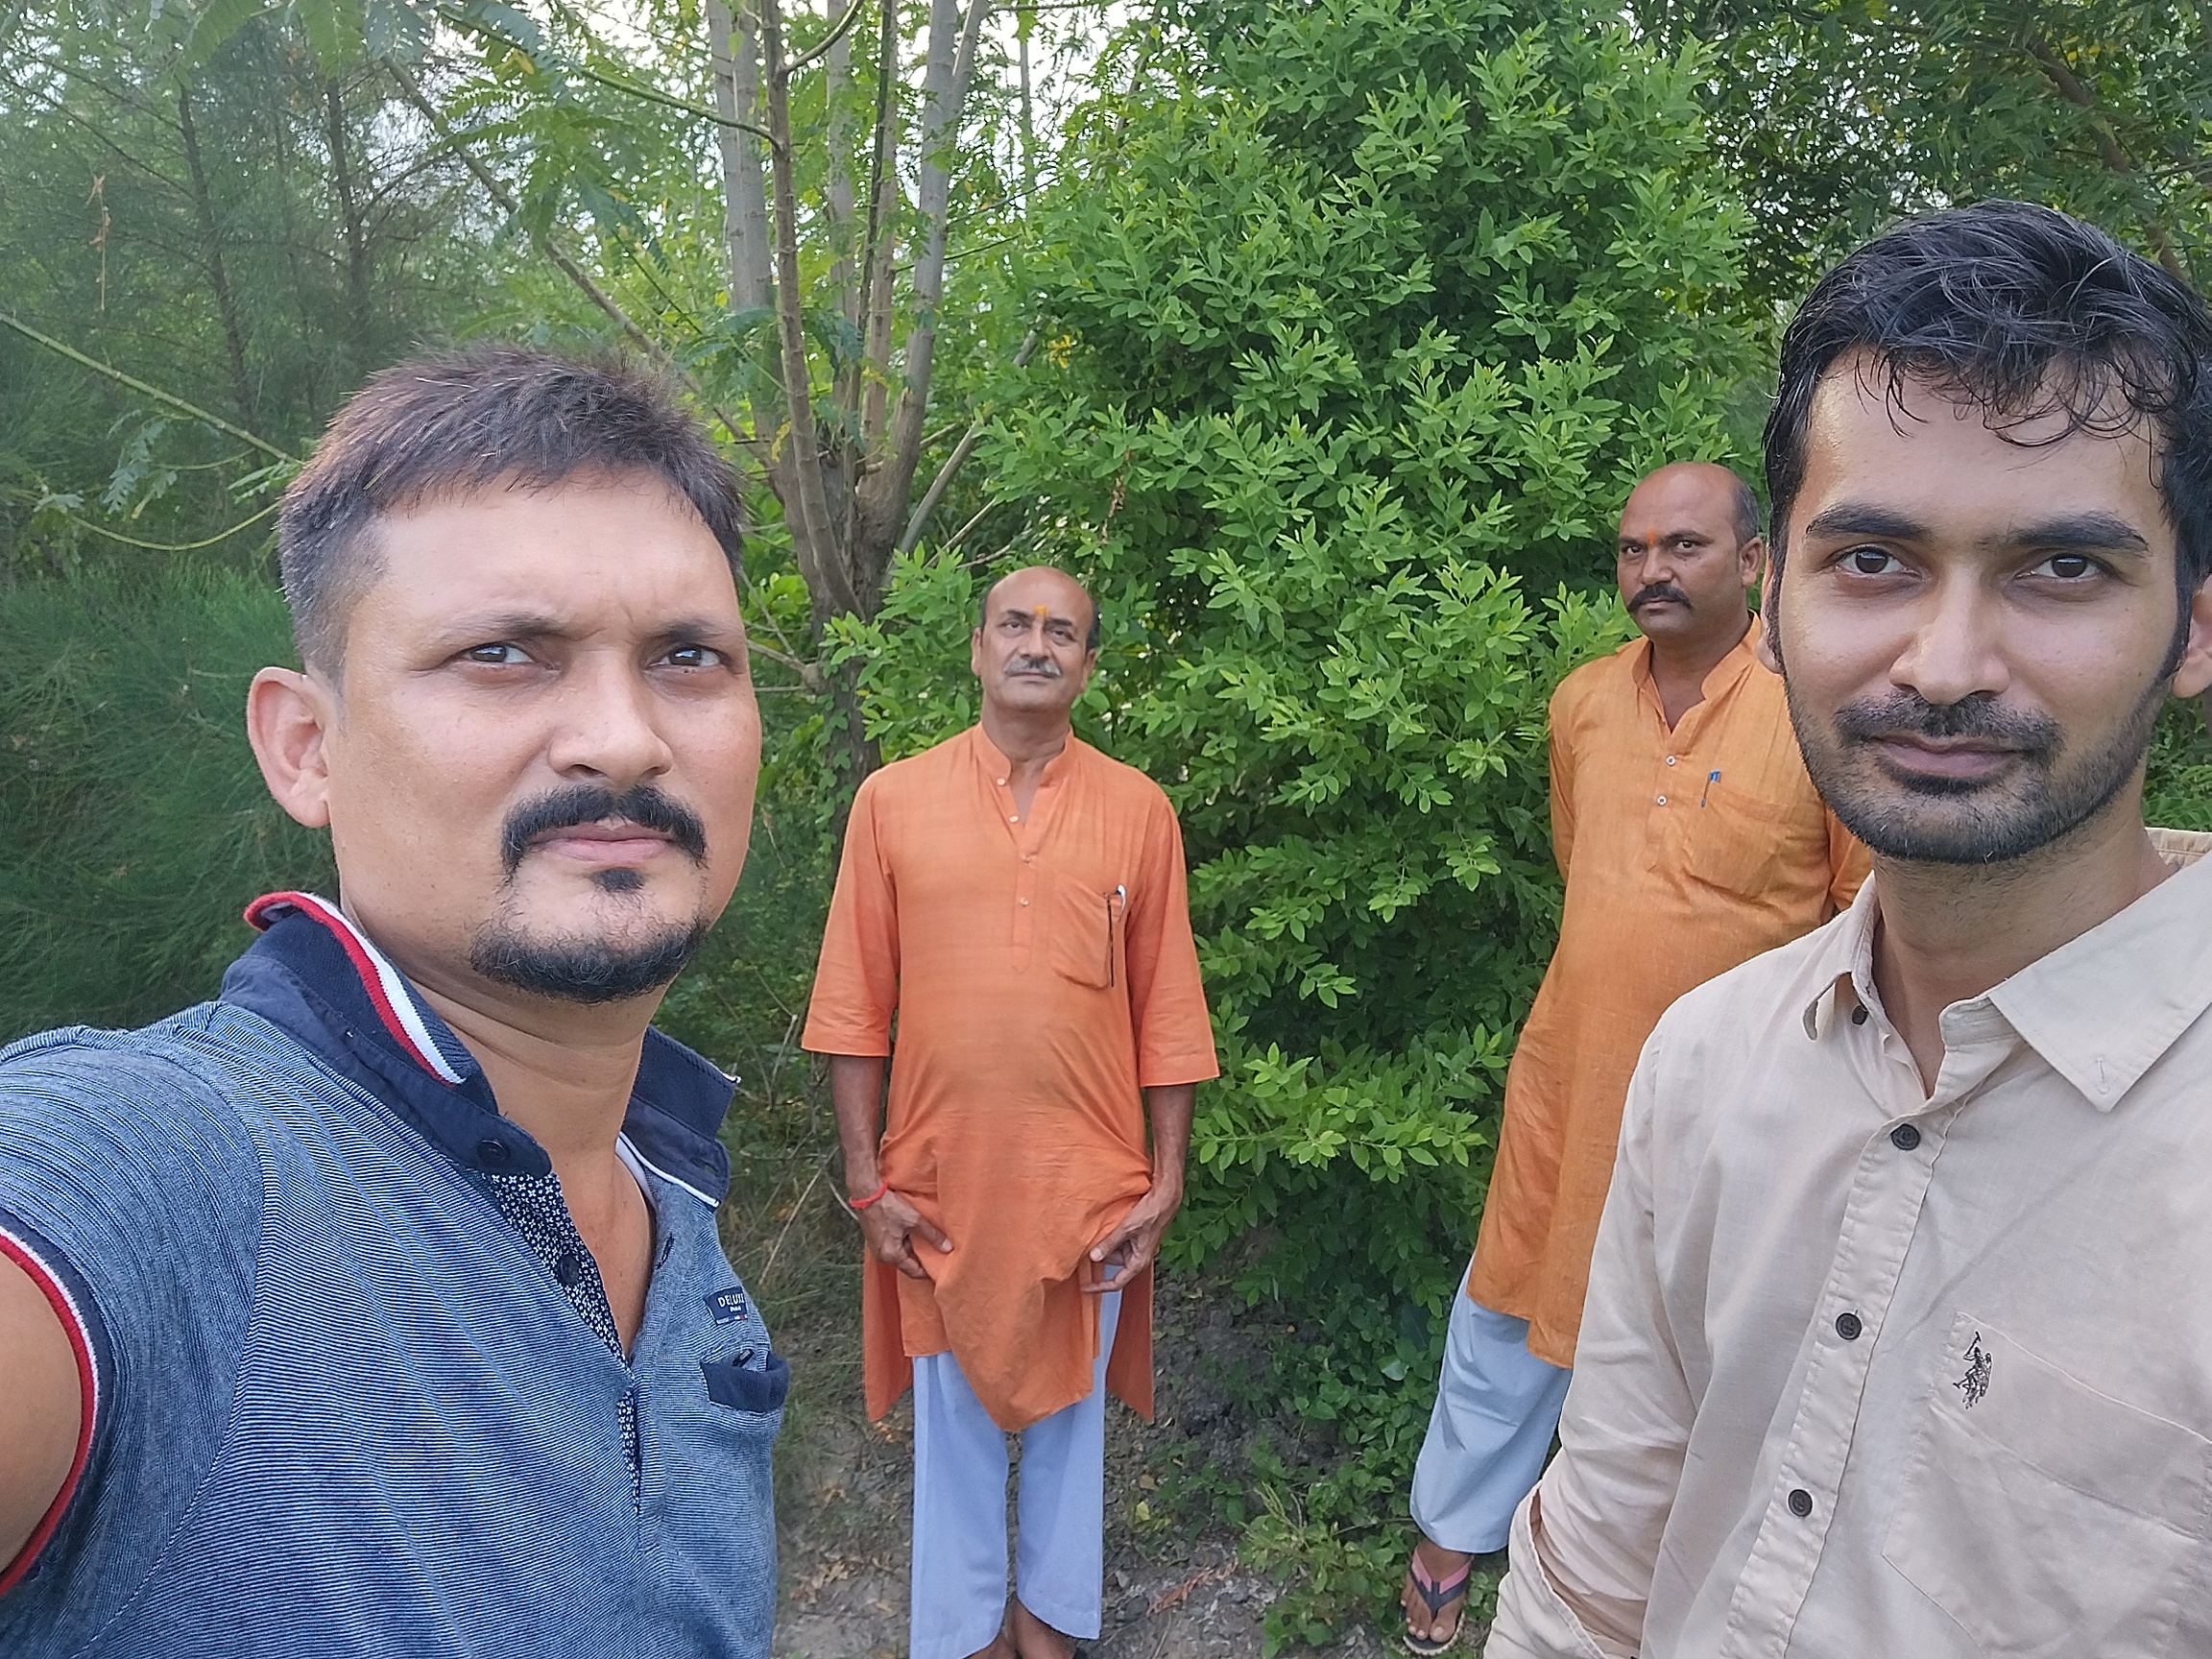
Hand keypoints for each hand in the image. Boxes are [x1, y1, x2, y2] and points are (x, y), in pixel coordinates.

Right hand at [857, 1188, 952, 1278]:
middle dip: (922, 1259)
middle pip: (908, 1264)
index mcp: (892, 1256)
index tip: (941, 1268)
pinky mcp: (876, 1238)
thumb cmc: (887, 1207)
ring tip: (927, 1242)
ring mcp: (878, 1248)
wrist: (867, 1193)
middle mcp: (883, 1256)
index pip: (914, 1273)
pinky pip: (894, 1246)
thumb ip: (932, 1235)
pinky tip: (913, 1233)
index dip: (929, 1271)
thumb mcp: (914, 1221)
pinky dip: (905, 1242)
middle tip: (938, 1254)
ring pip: (901, 1254)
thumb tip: (947, 1247)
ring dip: (914, 1249)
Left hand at [1082, 1177, 1182, 1292]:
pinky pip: (1119, 1240)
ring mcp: (1137, 1246)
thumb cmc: (1152, 1213)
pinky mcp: (1136, 1236)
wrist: (1165, 1198)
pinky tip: (1110, 1223)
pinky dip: (1112, 1234)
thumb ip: (1109, 1244)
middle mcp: (1139, 1257)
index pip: (1117, 1282)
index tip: (1086, 1287)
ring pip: (1115, 1250)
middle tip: (1092, 1240)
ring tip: (1105, 1227)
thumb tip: (1094, 1257)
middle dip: (1102, 1253)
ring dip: (1107, 1241)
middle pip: (1113, 1263)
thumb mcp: (1126, 1229)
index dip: (1100, 1286)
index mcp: (1139, 1261)